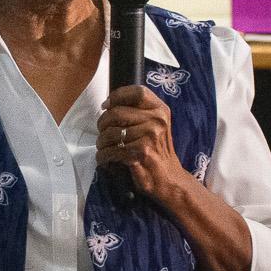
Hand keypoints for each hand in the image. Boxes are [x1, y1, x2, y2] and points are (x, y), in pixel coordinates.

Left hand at [96, 85, 188, 204]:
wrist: (169, 178)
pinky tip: (106, 160)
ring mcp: (150, 137)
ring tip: (104, 148)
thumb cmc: (156, 150)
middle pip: (116, 113)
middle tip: (102, 133)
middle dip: (102, 124)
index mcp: (161, 110)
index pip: (137, 92)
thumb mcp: (155, 125)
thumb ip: (138, 111)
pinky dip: (103, 156)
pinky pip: (111, 151)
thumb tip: (108, 104)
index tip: (106, 106)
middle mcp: (157, 121)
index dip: (117, 96)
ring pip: (110, 133)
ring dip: (101, 143)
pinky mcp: (141, 154)